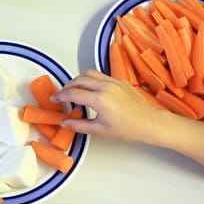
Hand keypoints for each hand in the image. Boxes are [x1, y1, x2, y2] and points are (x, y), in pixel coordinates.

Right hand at [51, 69, 166, 142]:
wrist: (150, 123)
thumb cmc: (128, 128)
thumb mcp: (99, 130)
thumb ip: (78, 125)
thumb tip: (64, 123)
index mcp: (100, 100)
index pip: (73, 93)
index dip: (60, 96)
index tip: (54, 99)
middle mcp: (106, 87)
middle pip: (79, 79)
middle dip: (67, 86)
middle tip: (62, 95)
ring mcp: (114, 82)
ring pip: (89, 73)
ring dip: (79, 80)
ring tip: (74, 90)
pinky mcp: (120, 81)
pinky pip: (101, 75)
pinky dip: (91, 80)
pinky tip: (90, 90)